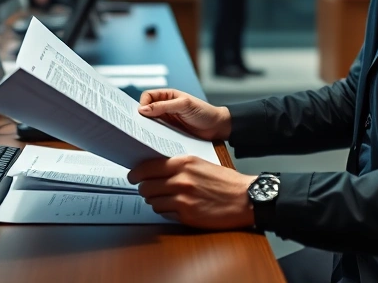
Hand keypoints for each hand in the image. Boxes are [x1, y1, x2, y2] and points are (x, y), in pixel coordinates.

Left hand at [128, 155, 255, 229]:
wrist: (245, 198)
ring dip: (155, 201)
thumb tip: (157, 169)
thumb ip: (179, 166)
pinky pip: (164, 214)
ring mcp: (182, 199)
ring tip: (164, 199)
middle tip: (148, 189)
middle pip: (146, 186)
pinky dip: (166, 211)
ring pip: (153, 201)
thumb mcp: (201, 164)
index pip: (148, 167)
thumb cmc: (226, 181)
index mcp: (184, 163)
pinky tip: (175, 207)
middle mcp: (181, 180)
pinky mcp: (186, 215)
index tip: (133, 176)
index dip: (136, 173)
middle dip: (144, 189)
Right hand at [138, 89, 230, 140]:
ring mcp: (167, 119)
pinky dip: (154, 135)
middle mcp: (165, 107)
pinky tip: (153, 140)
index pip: (148, 96)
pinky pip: (157, 132)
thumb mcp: (184, 105)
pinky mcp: (170, 131)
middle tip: (137, 126)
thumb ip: (164, 106)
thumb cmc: (204, 112)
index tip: (141, 114)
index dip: (143, 103)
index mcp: (168, 96)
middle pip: (146, 110)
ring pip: (150, 122)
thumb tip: (143, 109)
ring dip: (147, 127)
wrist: (217, 127)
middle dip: (141, 117)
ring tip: (144, 134)